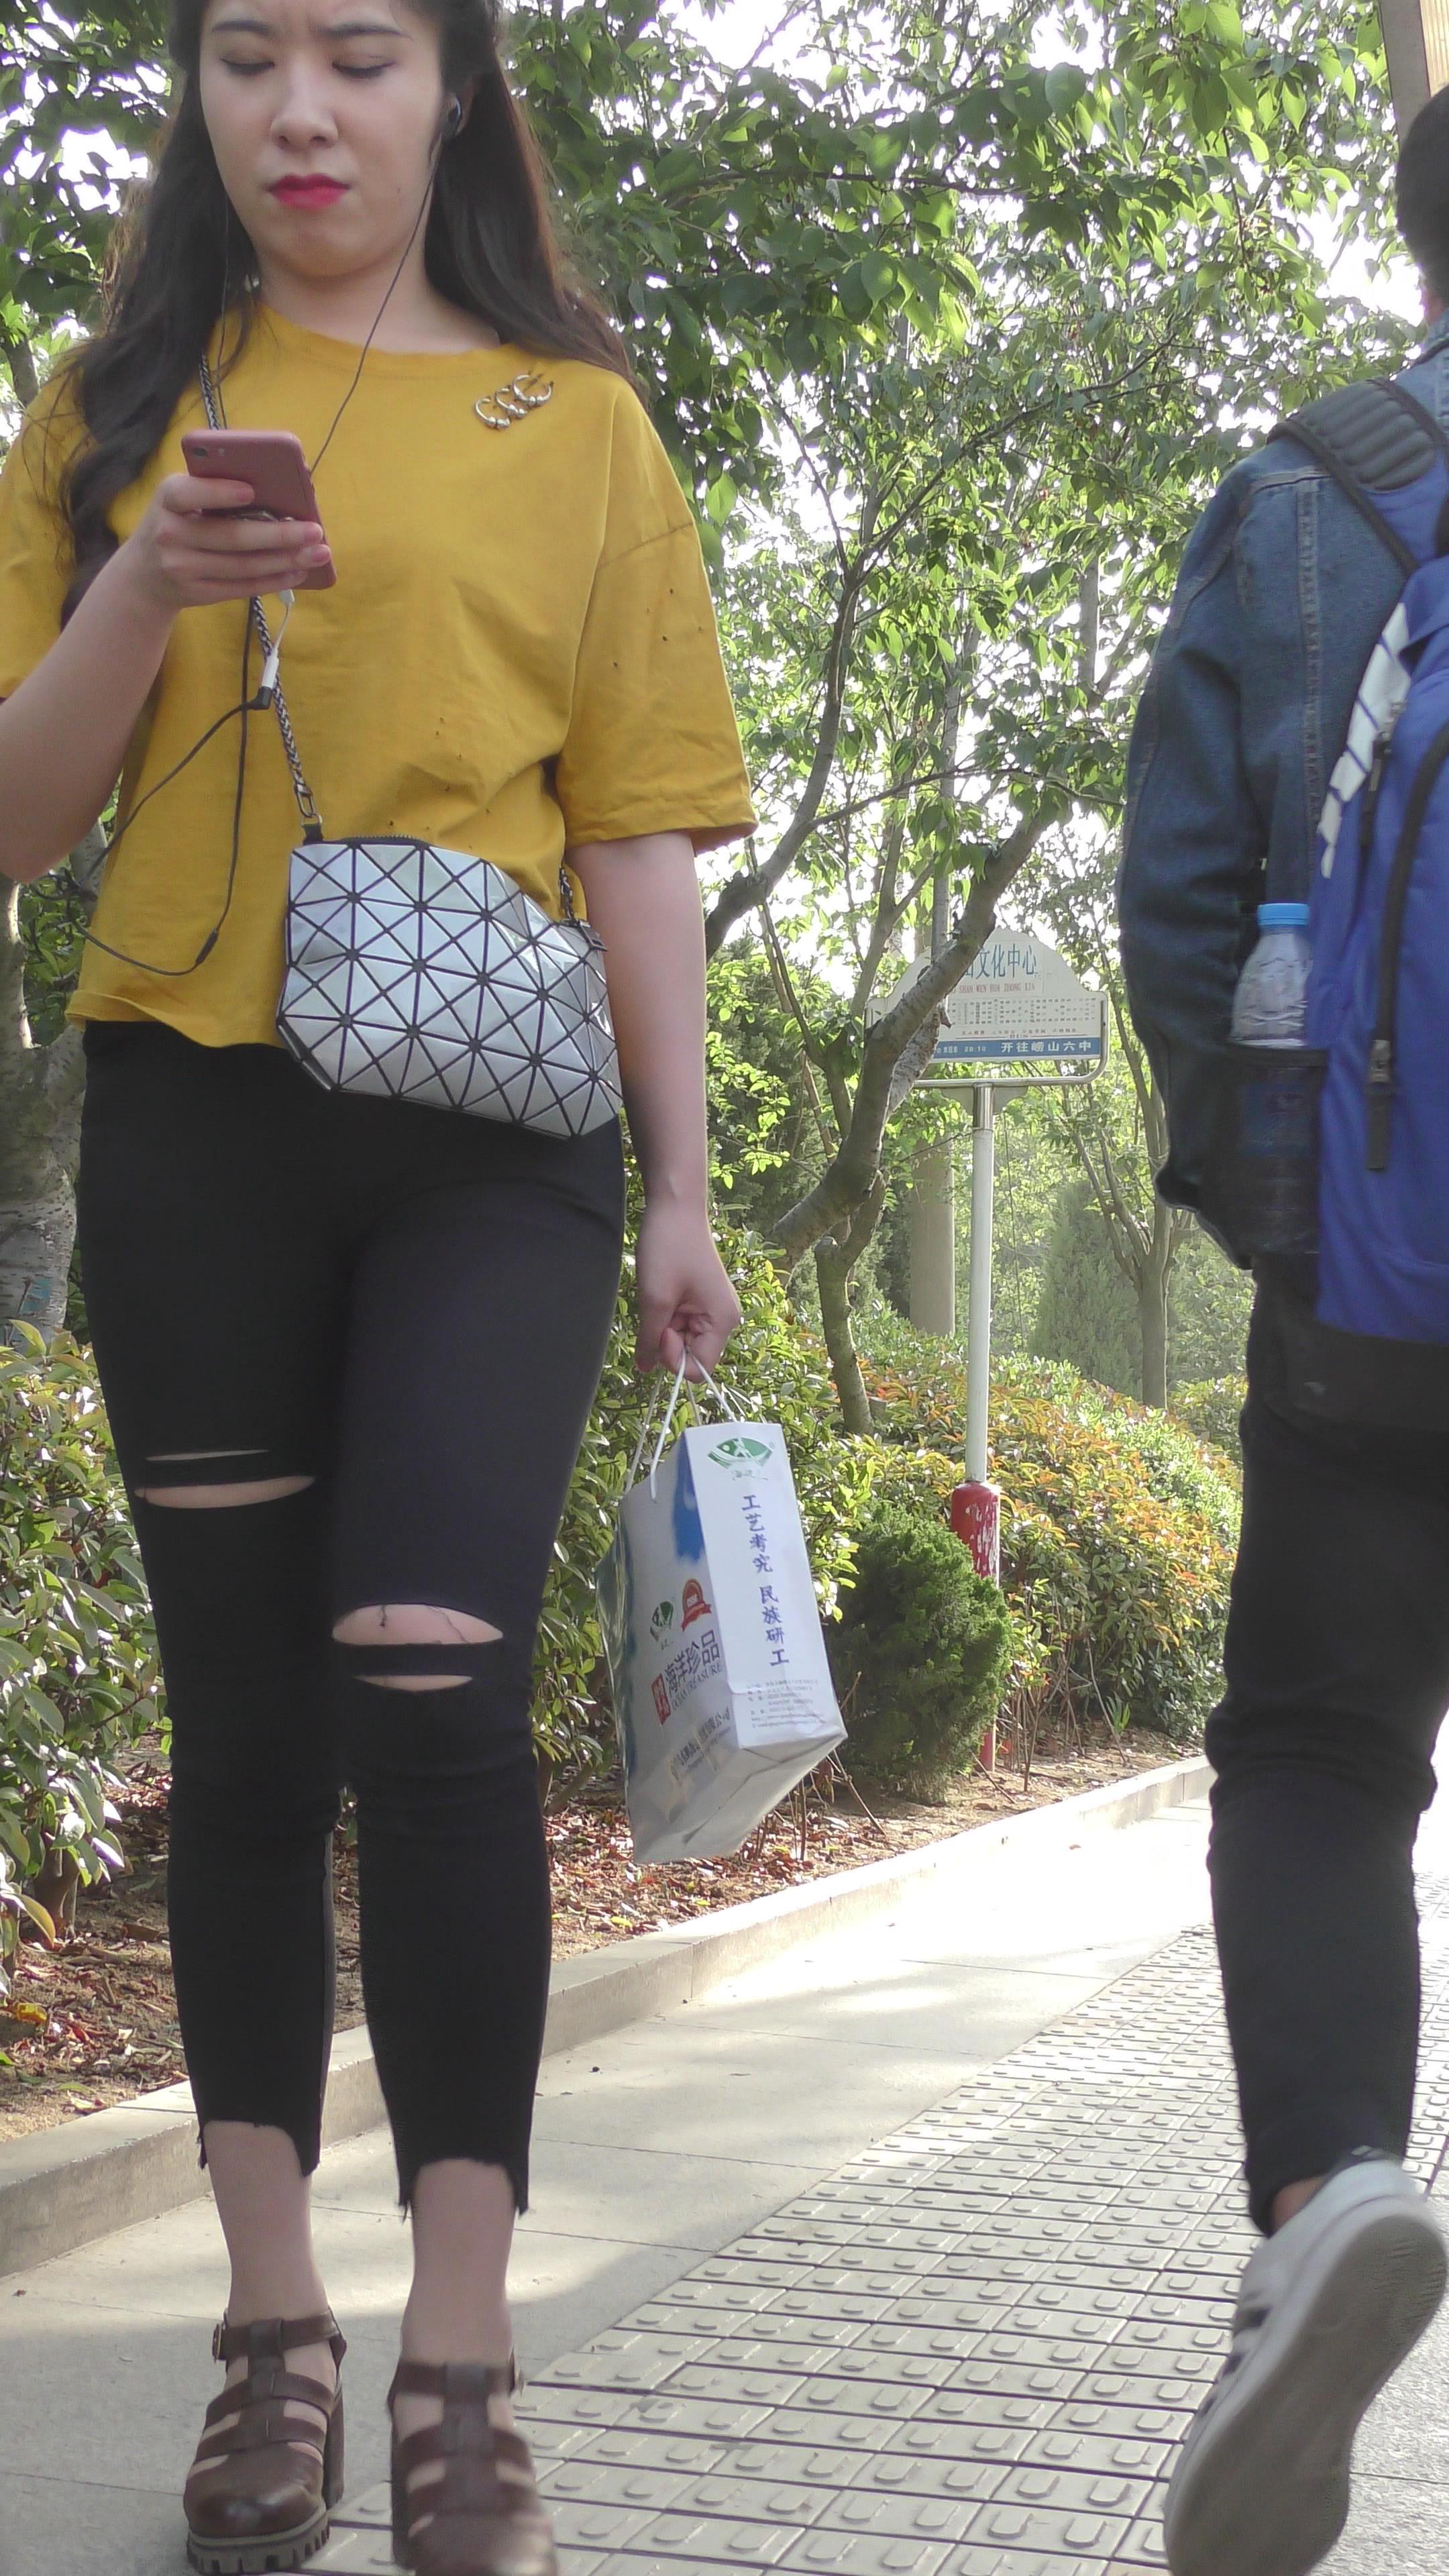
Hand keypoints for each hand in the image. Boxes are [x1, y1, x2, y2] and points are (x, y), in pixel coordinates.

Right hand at [117, 472, 331, 614]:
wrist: (143, 574)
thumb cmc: (177, 522)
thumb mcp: (181, 499)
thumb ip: (213, 488)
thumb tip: (278, 488)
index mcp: (167, 499)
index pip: (191, 494)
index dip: (220, 493)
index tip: (252, 491)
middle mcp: (170, 534)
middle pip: (232, 536)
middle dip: (279, 534)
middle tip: (315, 530)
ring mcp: (182, 568)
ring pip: (243, 566)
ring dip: (286, 560)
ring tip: (318, 553)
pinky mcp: (197, 594)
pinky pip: (242, 587)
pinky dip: (274, 580)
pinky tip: (298, 572)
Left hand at [634, 1199, 741, 1378]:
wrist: (675, 1207)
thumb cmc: (668, 1248)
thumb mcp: (654, 1298)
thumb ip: (650, 1340)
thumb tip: (645, 1370)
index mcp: (723, 1321)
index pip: (699, 1368)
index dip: (673, 1358)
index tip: (660, 1328)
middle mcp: (724, 1319)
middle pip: (692, 1355)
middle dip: (668, 1342)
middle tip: (657, 1309)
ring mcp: (713, 1309)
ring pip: (683, 1340)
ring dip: (664, 1327)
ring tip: (659, 1296)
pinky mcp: (701, 1300)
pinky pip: (681, 1324)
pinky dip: (666, 1316)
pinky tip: (661, 1294)